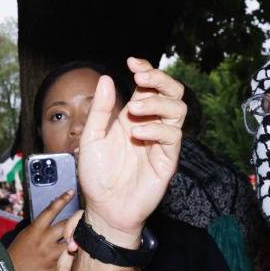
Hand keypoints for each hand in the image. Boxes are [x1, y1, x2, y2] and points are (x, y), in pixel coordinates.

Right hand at [6, 190, 76, 270]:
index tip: (71, 192)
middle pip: (66, 225)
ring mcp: (51, 255)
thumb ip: (40, 225)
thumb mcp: (26, 234)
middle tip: (83, 215)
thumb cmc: (18, 254)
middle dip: (76, 219)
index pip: (51, 210)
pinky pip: (71, 258)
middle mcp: (44, 240)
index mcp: (34, 230)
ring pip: (72, 241)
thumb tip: (53, 211)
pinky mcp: (56, 268)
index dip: (62, 199)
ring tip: (85, 233)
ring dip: (78, 237)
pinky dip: (76, 253)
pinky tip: (81, 250)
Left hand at [75, 57, 185, 246]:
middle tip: (141, 76)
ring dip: (158, 102)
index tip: (132, 62)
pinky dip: (156, 128)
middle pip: (172, 91)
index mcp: (133, 115)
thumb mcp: (91, 138)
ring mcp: (161, 141)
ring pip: (178, 108)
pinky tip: (137, 133)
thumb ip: (100, 110)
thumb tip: (106, 79)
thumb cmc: (97, 175)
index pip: (149, 85)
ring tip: (135, 108)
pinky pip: (173, 135)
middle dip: (160, 78)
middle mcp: (151, 124)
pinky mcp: (168, 159)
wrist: (104, 208)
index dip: (146, 69)